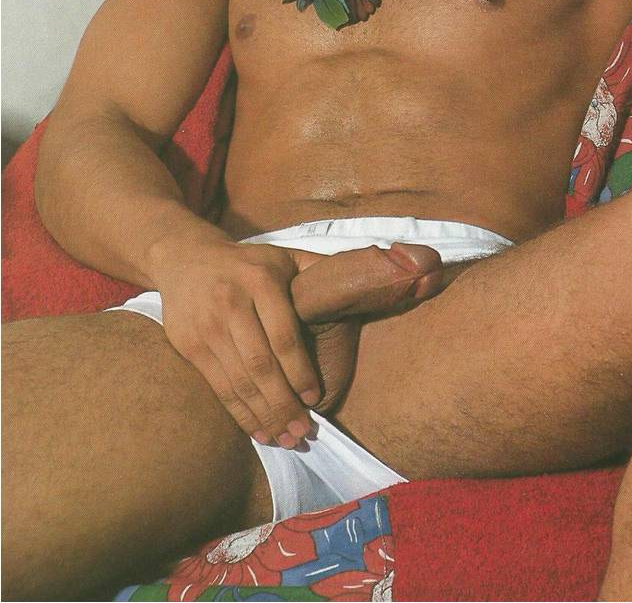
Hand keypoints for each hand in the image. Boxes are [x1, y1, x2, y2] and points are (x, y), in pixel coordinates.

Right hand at [154, 238, 441, 446]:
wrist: (185, 258)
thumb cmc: (249, 263)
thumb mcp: (286, 257)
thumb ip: (323, 268)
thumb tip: (381, 267)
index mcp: (261, 279)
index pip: (284, 334)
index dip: (300, 371)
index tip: (315, 399)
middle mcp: (231, 301)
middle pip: (261, 364)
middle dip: (283, 404)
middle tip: (305, 433)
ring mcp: (207, 325)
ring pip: (238, 381)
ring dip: (263, 416)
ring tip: (286, 439)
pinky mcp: (189, 344)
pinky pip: (218, 386)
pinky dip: (239, 414)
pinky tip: (257, 431)